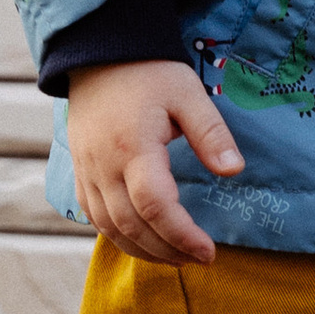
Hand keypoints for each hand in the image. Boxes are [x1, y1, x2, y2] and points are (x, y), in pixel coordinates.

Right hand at [66, 60, 243, 263]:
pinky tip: (143, 243)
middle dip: (167, 250)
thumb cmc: (149, 72)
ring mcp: (87, 170)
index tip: (209, 251)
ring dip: (143, 250)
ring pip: (110, 227)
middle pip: (132, 224)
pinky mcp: (81, 171)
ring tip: (176, 259)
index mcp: (134, 148)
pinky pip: (94, 215)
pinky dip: (118, 236)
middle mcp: (104, 166)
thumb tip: (234, 170)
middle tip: (199, 260)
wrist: (99, 54)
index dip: (182, 235)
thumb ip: (211, 133)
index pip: (156, 205)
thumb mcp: (189, 94)